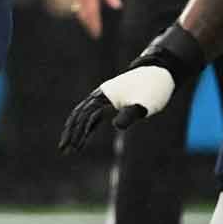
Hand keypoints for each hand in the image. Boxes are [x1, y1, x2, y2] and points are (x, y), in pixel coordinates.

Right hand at [58, 64, 176, 151]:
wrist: (159, 73)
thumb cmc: (152, 89)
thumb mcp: (144, 104)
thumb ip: (130, 114)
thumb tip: (116, 126)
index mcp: (105, 95)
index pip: (86, 116)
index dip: (79, 133)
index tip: (74, 148)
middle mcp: (100, 95)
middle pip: (78, 115)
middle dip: (70, 133)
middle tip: (63, 150)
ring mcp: (103, 97)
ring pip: (82, 114)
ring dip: (75, 130)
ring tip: (70, 147)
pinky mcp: (109, 100)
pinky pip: (92, 114)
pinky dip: (86, 126)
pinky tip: (84, 136)